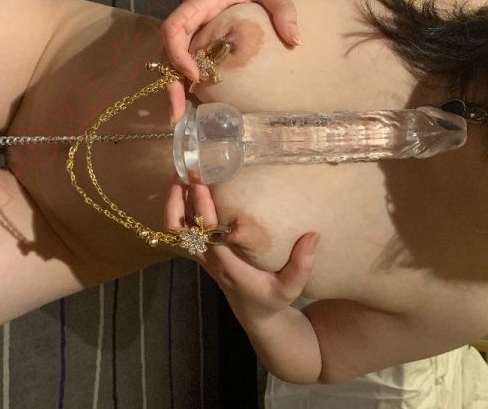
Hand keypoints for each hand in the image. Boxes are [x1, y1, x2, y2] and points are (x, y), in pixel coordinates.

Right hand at [161, 0, 301, 123]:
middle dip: (169, 81)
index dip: (178, 53)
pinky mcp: (194, 35)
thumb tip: (295, 41)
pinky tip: (189, 100)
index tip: (195, 74)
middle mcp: (188, 16)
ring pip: (168, 57)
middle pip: (165, 50)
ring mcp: (189, 27)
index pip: (174, 27)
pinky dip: (181, 79)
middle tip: (177, 113)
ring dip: (171, 84)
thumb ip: (282, 8)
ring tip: (179, 115)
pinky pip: (181, 58)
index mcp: (199, 2)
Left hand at [164, 182, 318, 324]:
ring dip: (174, 203)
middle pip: (179, 231)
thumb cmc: (272, 300)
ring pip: (175, 230)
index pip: (206, 235)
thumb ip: (302, 265)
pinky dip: (180, 209)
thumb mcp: (291, 288)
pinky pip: (183, 230)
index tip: (201, 185)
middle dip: (176, 202)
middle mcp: (209, 259)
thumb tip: (313, 235)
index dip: (201, 210)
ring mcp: (202, 256)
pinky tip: (187, 189)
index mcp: (227, 265)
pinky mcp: (202, 252)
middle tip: (183, 173)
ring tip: (180, 175)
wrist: (255, 314)